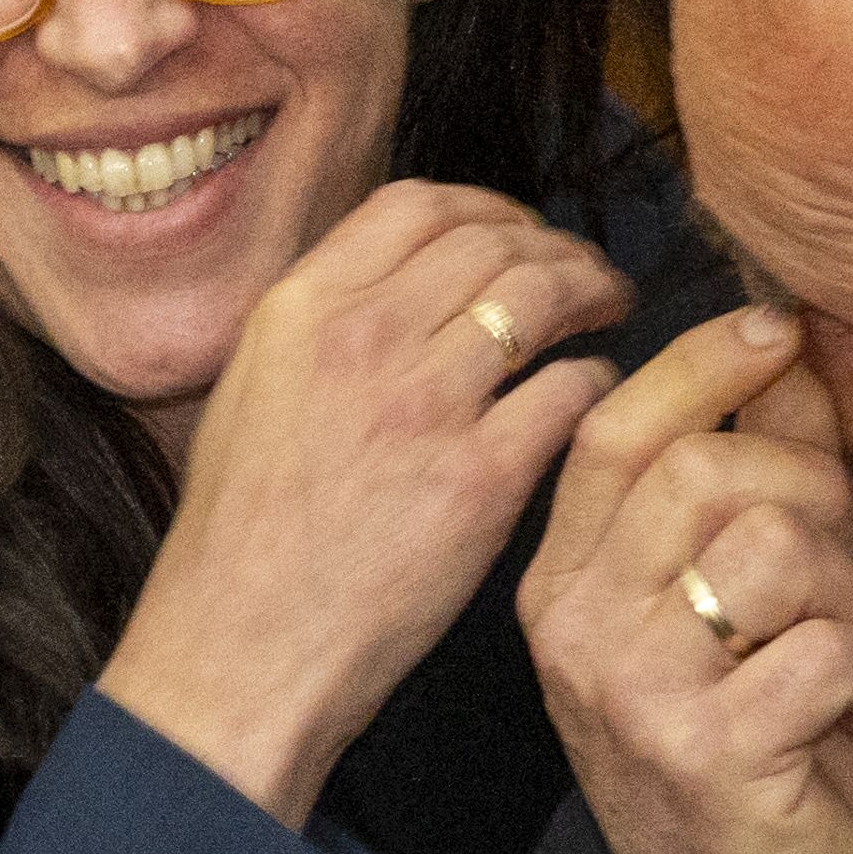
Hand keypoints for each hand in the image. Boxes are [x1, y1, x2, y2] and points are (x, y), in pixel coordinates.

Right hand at [97, 184, 633, 829]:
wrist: (240, 649)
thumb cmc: (241, 540)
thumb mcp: (252, 394)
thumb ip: (323, 328)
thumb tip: (406, 285)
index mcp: (298, 309)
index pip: (417, 204)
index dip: (488, 207)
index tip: (518, 232)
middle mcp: (361, 337)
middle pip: (493, 240)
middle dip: (556, 246)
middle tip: (588, 274)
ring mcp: (423, 404)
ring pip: (544, 295)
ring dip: (594, 293)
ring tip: (612, 313)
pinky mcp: (479, 478)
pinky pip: (571, 392)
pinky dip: (599, 382)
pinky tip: (597, 399)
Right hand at [517, 307, 852, 853]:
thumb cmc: (739, 750)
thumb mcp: (731, 604)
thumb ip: (751, 475)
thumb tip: (789, 345)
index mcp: (566, 580)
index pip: (616, 429)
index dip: (704, 360)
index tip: (781, 328)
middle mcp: (578, 628)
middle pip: (704, 472)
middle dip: (806, 494)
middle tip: (835, 560)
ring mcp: (634, 692)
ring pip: (772, 550)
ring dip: (841, 593)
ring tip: (831, 650)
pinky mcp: (708, 754)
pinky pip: (831, 650)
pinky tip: (841, 720)